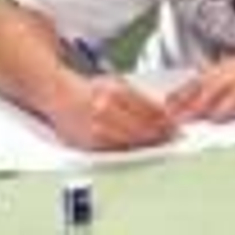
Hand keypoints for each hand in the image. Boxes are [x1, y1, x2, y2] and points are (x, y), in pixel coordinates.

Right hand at [51, 75, 178, 150]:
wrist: (58, 96)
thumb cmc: (89, 89)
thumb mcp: (117, 83)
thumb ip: (138, 97)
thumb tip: (162, 111)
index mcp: (114, 94)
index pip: (148, 111)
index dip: (165, 120)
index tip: (175, 124)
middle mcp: (104, 112)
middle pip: (141, 129)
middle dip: (160, 134)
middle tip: (173, 136)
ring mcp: (95, 130)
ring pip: (130, 142)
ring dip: (147, 144)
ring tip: (159, 143)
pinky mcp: (87, 144)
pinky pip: (114, 151)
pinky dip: (130, 150)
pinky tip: (138, 148)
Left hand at [165, 56, 234, 124]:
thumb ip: (232, 90)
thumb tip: (210, 107)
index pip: (203, 76)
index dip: (184, 90)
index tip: (169, 104)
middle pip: (205, 81)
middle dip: (186, 98)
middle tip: (170, 115)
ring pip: (218, 87)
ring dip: (200, 103)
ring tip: (187, 119)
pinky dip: (226, 106)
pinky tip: (217, 117)